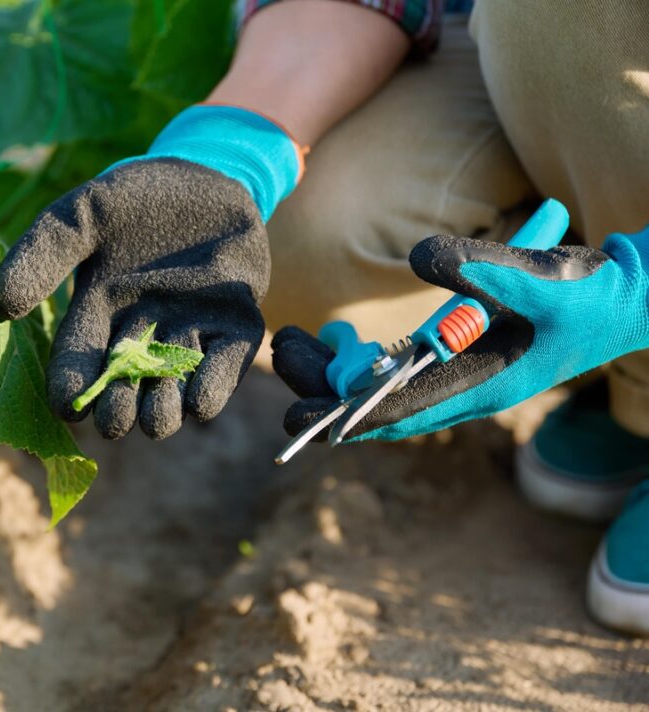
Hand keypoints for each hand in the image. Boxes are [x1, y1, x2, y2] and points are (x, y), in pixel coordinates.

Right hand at [0, 106, 301, 438]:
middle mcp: (140, 336)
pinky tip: (198, 400)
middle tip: (114, 415)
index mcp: (97, 315)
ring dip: (161, 413)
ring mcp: (187, 334)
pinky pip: (224, 372)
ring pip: (171, 394)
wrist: (204, 173)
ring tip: (154, 416)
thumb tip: (0, 306)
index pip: (75, 366)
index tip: (68, 407)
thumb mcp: (82, 214)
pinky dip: (211, 392)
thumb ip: (42, 253)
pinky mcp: (233, 328)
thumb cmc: (136, 197)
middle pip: (123, 394)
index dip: (69, 392)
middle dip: (117, 411)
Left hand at [274, 223, 648, 441]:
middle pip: (381, 403)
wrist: (631, 296)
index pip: (401, 411)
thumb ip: (486, 267)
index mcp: (484, 386)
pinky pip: (402, 367)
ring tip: (295, 342)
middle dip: (326, 387)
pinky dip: (365, 357)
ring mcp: (464, 373)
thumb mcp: (545, 278)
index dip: (346, 417)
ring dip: (337, 371)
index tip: (297, 421)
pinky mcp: (463, 353)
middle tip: (283, 354)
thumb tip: (418, 255)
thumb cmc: (596, 293)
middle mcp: (467, 389)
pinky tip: (336, 335)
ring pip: (385, 385)